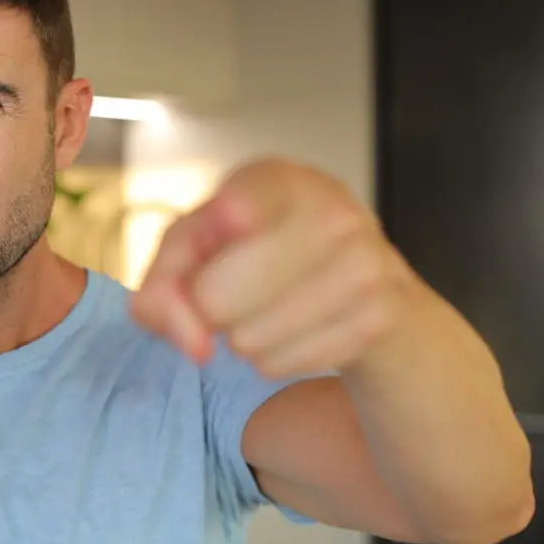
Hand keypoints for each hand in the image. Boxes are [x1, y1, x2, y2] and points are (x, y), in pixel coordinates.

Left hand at [130, 158, 422, 376]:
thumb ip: (164, 285)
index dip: (208, 240)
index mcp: (277, 178)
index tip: (222, 229)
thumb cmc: (261, 252)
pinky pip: (280, 365)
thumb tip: (193, 345)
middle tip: (232, 291)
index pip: (231, 209)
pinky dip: (273, 359)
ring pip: (247, 340)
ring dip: (241, 338)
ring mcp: (364, 264)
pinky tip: (294, 330)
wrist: (362, 279)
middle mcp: (330, 210)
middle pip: (217, 297)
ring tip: (266, 308)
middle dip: (210, 309)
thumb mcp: (198, 248)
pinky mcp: (378, 318)